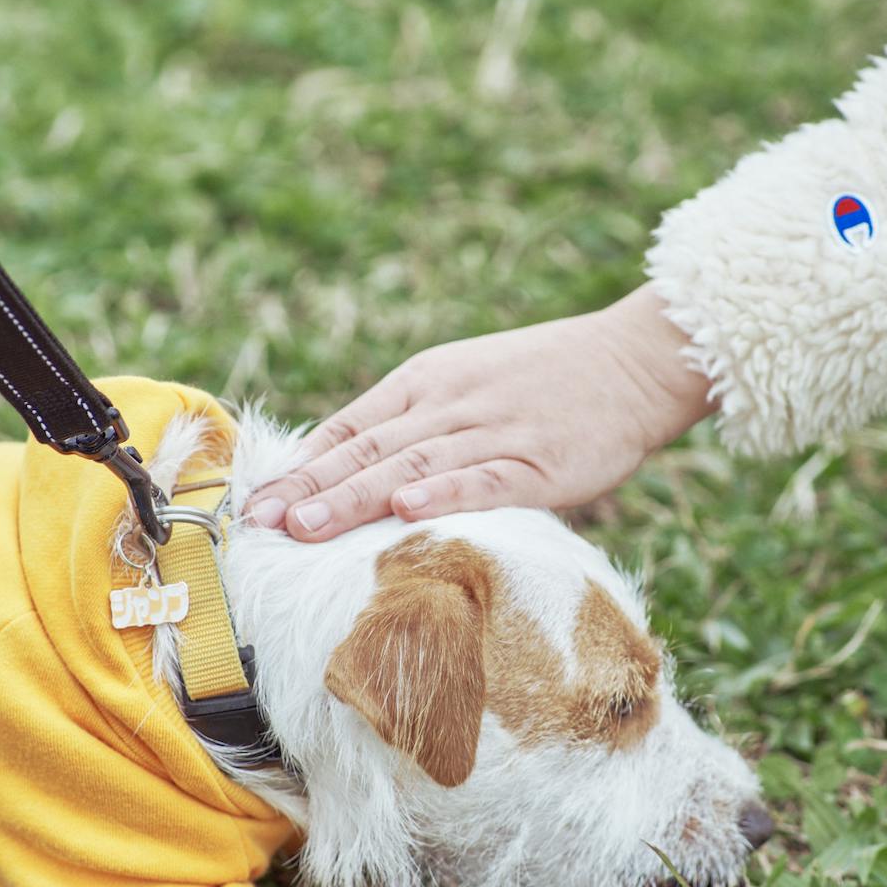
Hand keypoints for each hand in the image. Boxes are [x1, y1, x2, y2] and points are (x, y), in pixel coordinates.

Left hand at [247, 284, 713, 540]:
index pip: (348, 427)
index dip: (298, 466)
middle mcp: (449, 402)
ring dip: (353, 496)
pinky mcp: (538, 459)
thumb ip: (417, 425)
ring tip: (306, 526)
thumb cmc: (548, 382)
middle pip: (367, 449)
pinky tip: (406, 510)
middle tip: (259, 524)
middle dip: (307, 488)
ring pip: (410, 465)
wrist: (634, 361)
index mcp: (425, 381)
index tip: (253, 503)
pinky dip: (443, 493)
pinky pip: (483, 478)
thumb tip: (357, 475)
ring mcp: (492, 430)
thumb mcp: (469, 384)